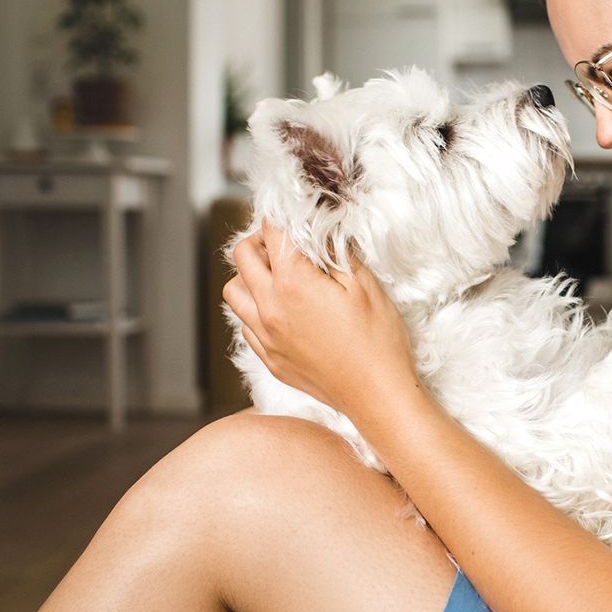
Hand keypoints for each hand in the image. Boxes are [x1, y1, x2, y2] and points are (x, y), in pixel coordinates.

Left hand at [222, 223, 421, 426]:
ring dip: (251, 275)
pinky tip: (284, 310)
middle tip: (289, 243)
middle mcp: (269, 308)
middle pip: (242, 256)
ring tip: (279, 276)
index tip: (298, 215)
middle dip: (262, 240)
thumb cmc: (378, 342)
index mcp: (293, 284)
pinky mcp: (270, 358)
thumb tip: (322, 232)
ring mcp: (265, 336)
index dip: (284, 217)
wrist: (377, 396)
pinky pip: (245, 325)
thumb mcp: (365, 286)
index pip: (273, 232)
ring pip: (234, 291)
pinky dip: (256, 309)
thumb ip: (337, 253)